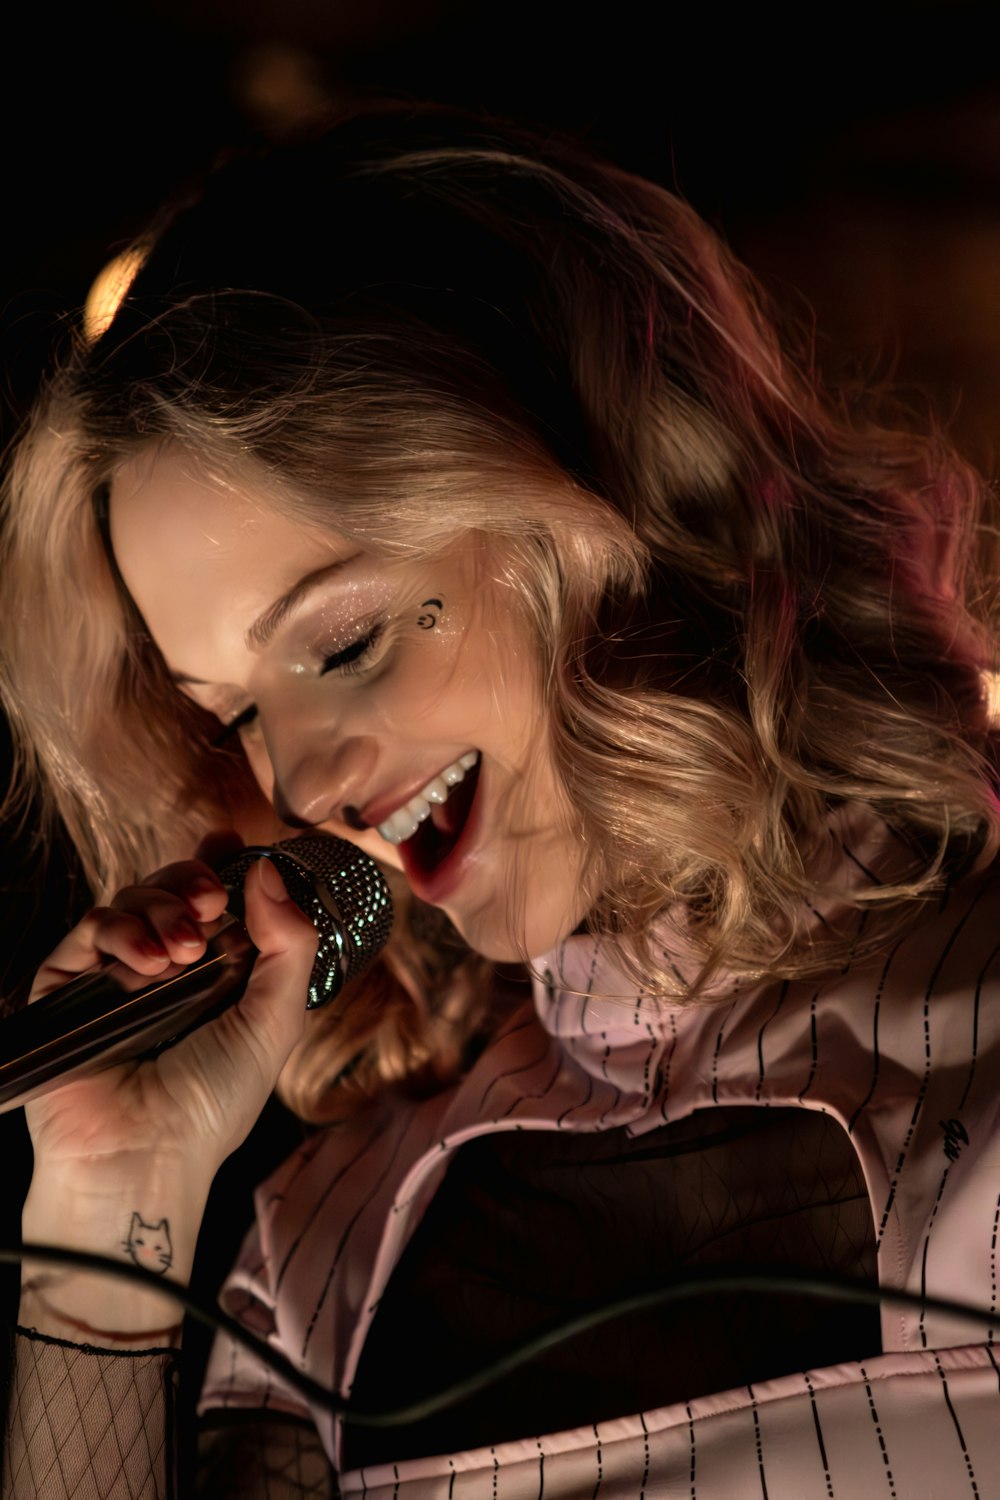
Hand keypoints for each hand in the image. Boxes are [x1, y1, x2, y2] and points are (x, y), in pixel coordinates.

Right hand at [24, 836, 317, 1183]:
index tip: (229, 840)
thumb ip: (288, 945)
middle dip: (192, 881)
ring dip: (160, 909)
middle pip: (171, 888)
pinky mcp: (67, 988)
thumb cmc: (213, 1103)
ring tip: (181, 951)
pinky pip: (89, 931)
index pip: (213, 898)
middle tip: (209, 902)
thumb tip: (267, 871)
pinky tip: (146, 963)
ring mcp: (113, 976)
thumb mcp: (276, 1020)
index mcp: (216, 972)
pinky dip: (120, 932)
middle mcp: (164, 969)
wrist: (145, 1156)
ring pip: (131, 900)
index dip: (219, 862)